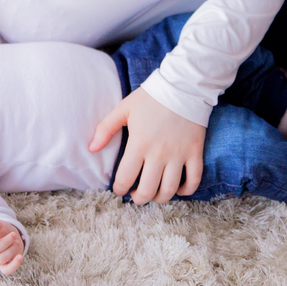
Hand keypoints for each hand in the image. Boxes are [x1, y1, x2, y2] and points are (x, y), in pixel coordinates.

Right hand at [0, 217, 23, 274]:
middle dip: (6, 241)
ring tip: (16, 242)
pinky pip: (7, 270)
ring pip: (1, 259)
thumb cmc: (0, 229)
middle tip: (13, 234)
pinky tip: (20, 257)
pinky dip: (14, 265)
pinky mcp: (4, 266)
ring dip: (11, 249)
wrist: (9, 236)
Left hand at [89, 87, 205, 204]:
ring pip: (170, 190)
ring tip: (154, 195)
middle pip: (148, 190)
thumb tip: (91, 148)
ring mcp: (179, 155)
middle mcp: (159, 154)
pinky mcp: (195, 152)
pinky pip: (194, 180)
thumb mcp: (123, 108)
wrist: (183, 86)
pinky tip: (178, 190)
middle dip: (139, 199)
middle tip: (136, 196)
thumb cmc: (151, 97)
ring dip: (160, 198)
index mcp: (139, 144)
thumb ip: (105, 128)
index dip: (119, 189)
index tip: (119, 189)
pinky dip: (187, 190)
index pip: (125, 177)